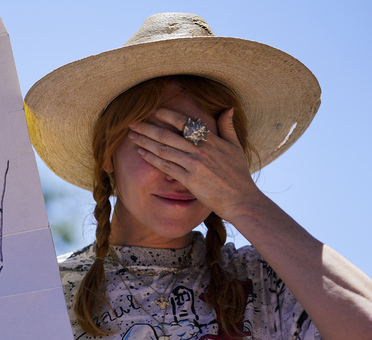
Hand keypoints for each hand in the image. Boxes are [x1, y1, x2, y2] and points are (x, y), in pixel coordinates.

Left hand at [127, 107, 263, 221]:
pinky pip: (166, 166)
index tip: (153, 111)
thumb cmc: (238, 175)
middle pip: (168, 135)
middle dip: (148, 127)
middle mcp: (201, 150)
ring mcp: (194, 164)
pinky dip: (152, 158)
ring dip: (145, 141)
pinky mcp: (189, 179)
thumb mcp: (235, 147)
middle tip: (132, 122)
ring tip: (132, 135)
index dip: (167, 115)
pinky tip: (141, 152)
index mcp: (211, 140)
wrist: (240, 199)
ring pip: (164, 149)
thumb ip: (228, 127)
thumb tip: (229, 108)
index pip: (185, 123)